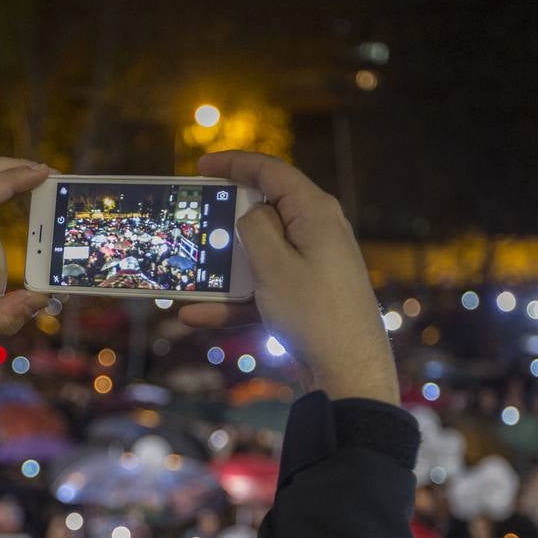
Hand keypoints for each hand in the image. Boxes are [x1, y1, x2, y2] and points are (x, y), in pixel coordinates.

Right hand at [179, 151, 398, 404]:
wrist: (348, 373)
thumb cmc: (313, 313)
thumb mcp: (273, 265)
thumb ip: (255, 227)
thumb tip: (250, 212)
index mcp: (315, 212)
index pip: (272, 172)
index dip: (235, 164)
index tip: (202, 167)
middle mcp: (319, 231)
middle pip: (265, 212)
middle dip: (226, 220)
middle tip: (194, 220)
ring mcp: (315, 264)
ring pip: (260, 255)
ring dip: (225, 268)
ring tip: (189, 275)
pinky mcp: (309, 294)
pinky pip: (266, 287)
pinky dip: (237, 299)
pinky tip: (198, 316)